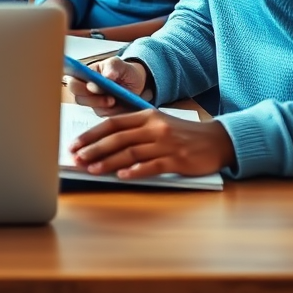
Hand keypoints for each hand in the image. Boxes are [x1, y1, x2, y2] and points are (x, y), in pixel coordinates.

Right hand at [65, 57, 149, 114]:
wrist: (136, 82)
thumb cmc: (123, 71)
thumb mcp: (119, 64)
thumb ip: (112, 67)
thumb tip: (107, 76)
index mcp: (85, 75)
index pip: (72, 81)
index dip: (76, 85)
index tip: (89, 85)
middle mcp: (86, 89)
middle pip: (78, 97)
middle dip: (91, 97)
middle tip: (106, 96)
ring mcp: (94, 102)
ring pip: (91, 107)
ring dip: (102, 104)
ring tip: (114, 100)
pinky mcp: (103, 112)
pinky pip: (104, 115)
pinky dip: (112, 111)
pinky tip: (119, 105)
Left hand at [69, 108, 234, 179]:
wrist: (216, 141)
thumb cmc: (182, 134)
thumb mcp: (157, 123)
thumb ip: (135, 130)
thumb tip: (105, 143)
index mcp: (146, 116)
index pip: (112, 124)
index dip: (91, 134)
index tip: (75, 144)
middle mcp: (153, 127)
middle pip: (118, 138)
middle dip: (94, 149)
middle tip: (77, 158)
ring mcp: (165, 143)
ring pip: (131, 152)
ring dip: (109, 162)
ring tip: (92, 169)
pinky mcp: (177, 160)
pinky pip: (152, 165)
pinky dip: (135, 171)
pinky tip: (122, 176)